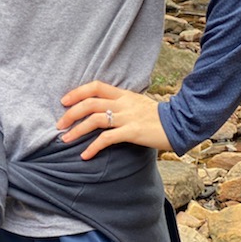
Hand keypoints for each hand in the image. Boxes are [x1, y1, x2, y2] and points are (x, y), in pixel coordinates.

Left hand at [56, 81, 171, 159]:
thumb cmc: (158, 116)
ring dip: (77, 129)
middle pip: (90, 102)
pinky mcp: (132, 132)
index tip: (64, 101)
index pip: (95, 86)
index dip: (77, 92)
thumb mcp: (137, 103)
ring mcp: (127, 117)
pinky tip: (85, 155)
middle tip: (59, 124)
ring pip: (95, 119)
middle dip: (71, 113)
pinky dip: (93, 147)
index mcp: (123, 94)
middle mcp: (123, 103)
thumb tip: (103, 109)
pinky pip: (107, 138)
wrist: (181, 124)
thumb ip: (121, 103)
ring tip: (65, 139)